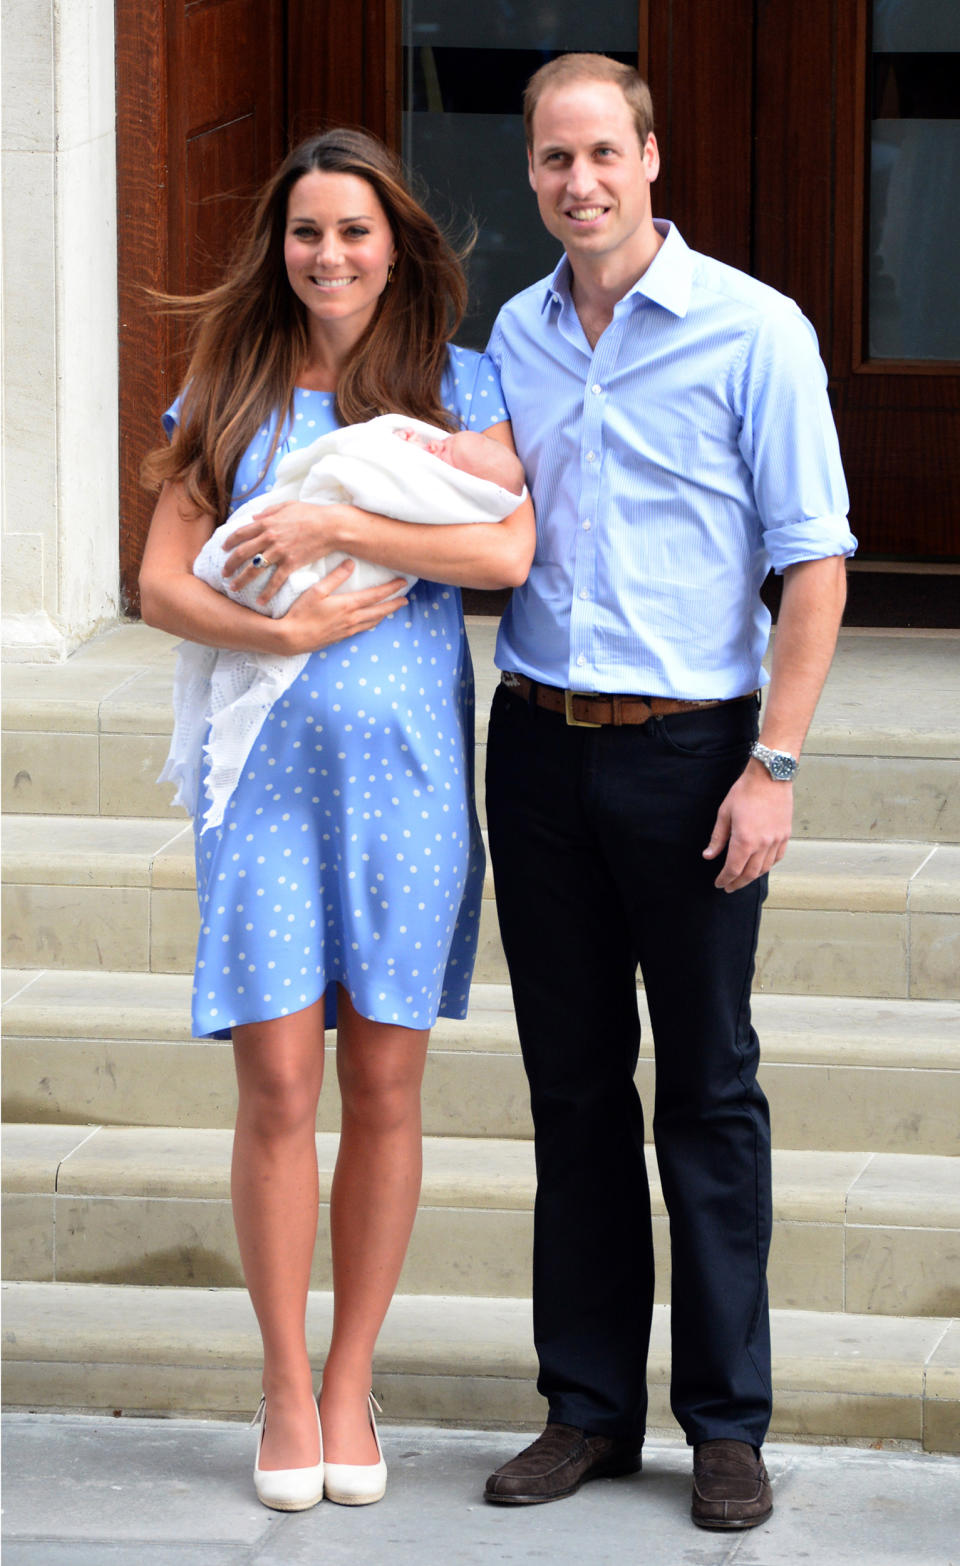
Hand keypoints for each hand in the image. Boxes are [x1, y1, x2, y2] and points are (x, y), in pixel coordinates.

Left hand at [223, 502, 340, 604]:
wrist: (331, 526)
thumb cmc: (311, 514)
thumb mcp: (287, 505)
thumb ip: (268, 511)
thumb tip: (254, 517)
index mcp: (266, 523)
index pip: (240, 533)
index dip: (229, 542)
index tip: (223, 550)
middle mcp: (269, 538)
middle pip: (242, 553)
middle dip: (229, 565)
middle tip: (223, 573)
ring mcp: (279, 552)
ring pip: (254, 569)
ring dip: (241, 580)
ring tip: (233, 589)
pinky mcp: (291, 563)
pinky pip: (275, 581)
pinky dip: (267, 592)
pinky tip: (260, 601)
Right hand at [277, 560, 407, 652]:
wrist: (291, 638)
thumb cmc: (301, 613)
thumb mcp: (316, 590)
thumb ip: (335, 577)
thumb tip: (350, 563)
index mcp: (348, 605)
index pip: (376, 595)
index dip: (391, 589)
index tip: (403, 583)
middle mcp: (352, 619)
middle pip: (379, 610)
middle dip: (394, 604)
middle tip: (405, 599)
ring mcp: (347, 630)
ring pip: (372, 621)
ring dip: (384, 614)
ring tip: (392, 609)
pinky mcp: (341, 637)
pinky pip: (362, 629)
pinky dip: (372, 623)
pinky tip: (372, 622)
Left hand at [702, 759, 792, 891]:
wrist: (770, 777)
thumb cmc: (745, 792)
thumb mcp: (724, 814)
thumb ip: (718, 838)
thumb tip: (708, 855)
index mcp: (745, 840)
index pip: (733, 869)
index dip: (725, 879)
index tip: (719, 884)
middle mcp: (762, 844)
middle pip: (750, 873)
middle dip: (738, 882)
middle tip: (729, 887)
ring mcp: (776, 840)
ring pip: (765, 868)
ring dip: (752, 876)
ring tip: (743, 878)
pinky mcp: (785, 834)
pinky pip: (777, 857)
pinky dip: (768, 865)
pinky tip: (761, 865)